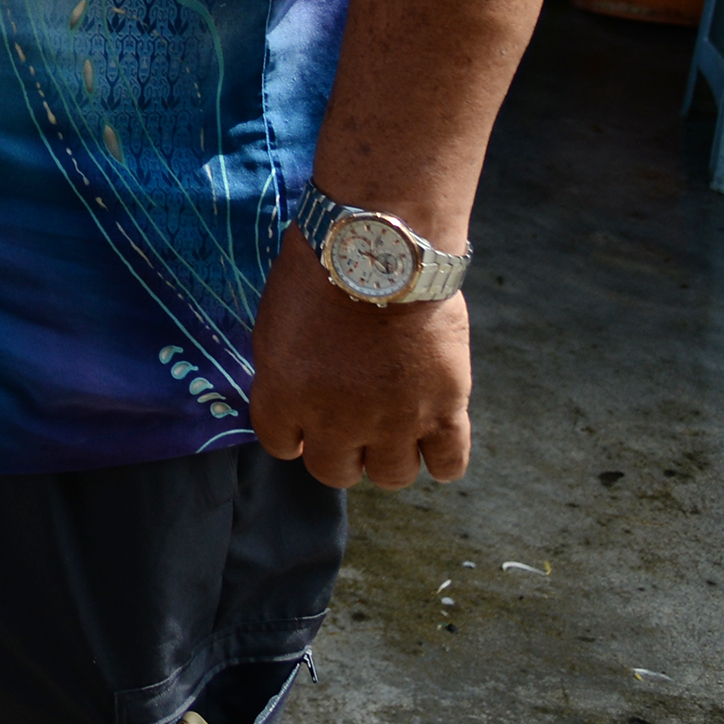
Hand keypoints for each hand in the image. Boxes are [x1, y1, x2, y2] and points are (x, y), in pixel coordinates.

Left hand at [247, 249, 470, 487]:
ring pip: (390, 476)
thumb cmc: (322, 271)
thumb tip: (291, 401)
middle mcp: (337, 420)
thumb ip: (281, 373)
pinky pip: (448, 464)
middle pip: (334, 471)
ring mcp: (393, 420)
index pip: (281, 445)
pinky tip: (433, 439)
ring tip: (393, 431)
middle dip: (340, 452)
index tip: (305, 423)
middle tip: (351, 425)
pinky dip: (442, 460)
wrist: (384, 247)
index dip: (294, 434)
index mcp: (286, 396)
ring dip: (388, 458)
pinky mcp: (443, 410)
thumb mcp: (274, 322)